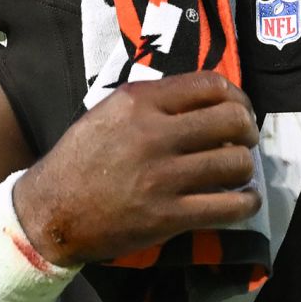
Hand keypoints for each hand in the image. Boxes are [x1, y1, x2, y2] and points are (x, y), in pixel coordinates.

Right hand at [13, 71, 261, 266]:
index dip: (237, 96)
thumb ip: (155, 101)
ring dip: (245, 167)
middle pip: (231, 121)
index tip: (239, 109)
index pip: (211, 85)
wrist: (52, 210)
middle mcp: (154, 134)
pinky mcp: (168, 216)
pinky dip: (246, 202)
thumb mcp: (109, 111)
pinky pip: (228, 207)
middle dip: (248, 129)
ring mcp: (163, 177)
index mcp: (139, 101)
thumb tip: (208, 102)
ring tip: (238, 171)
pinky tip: (243, 199)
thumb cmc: (81, 158)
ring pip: (235, 163)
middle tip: (245, 140)